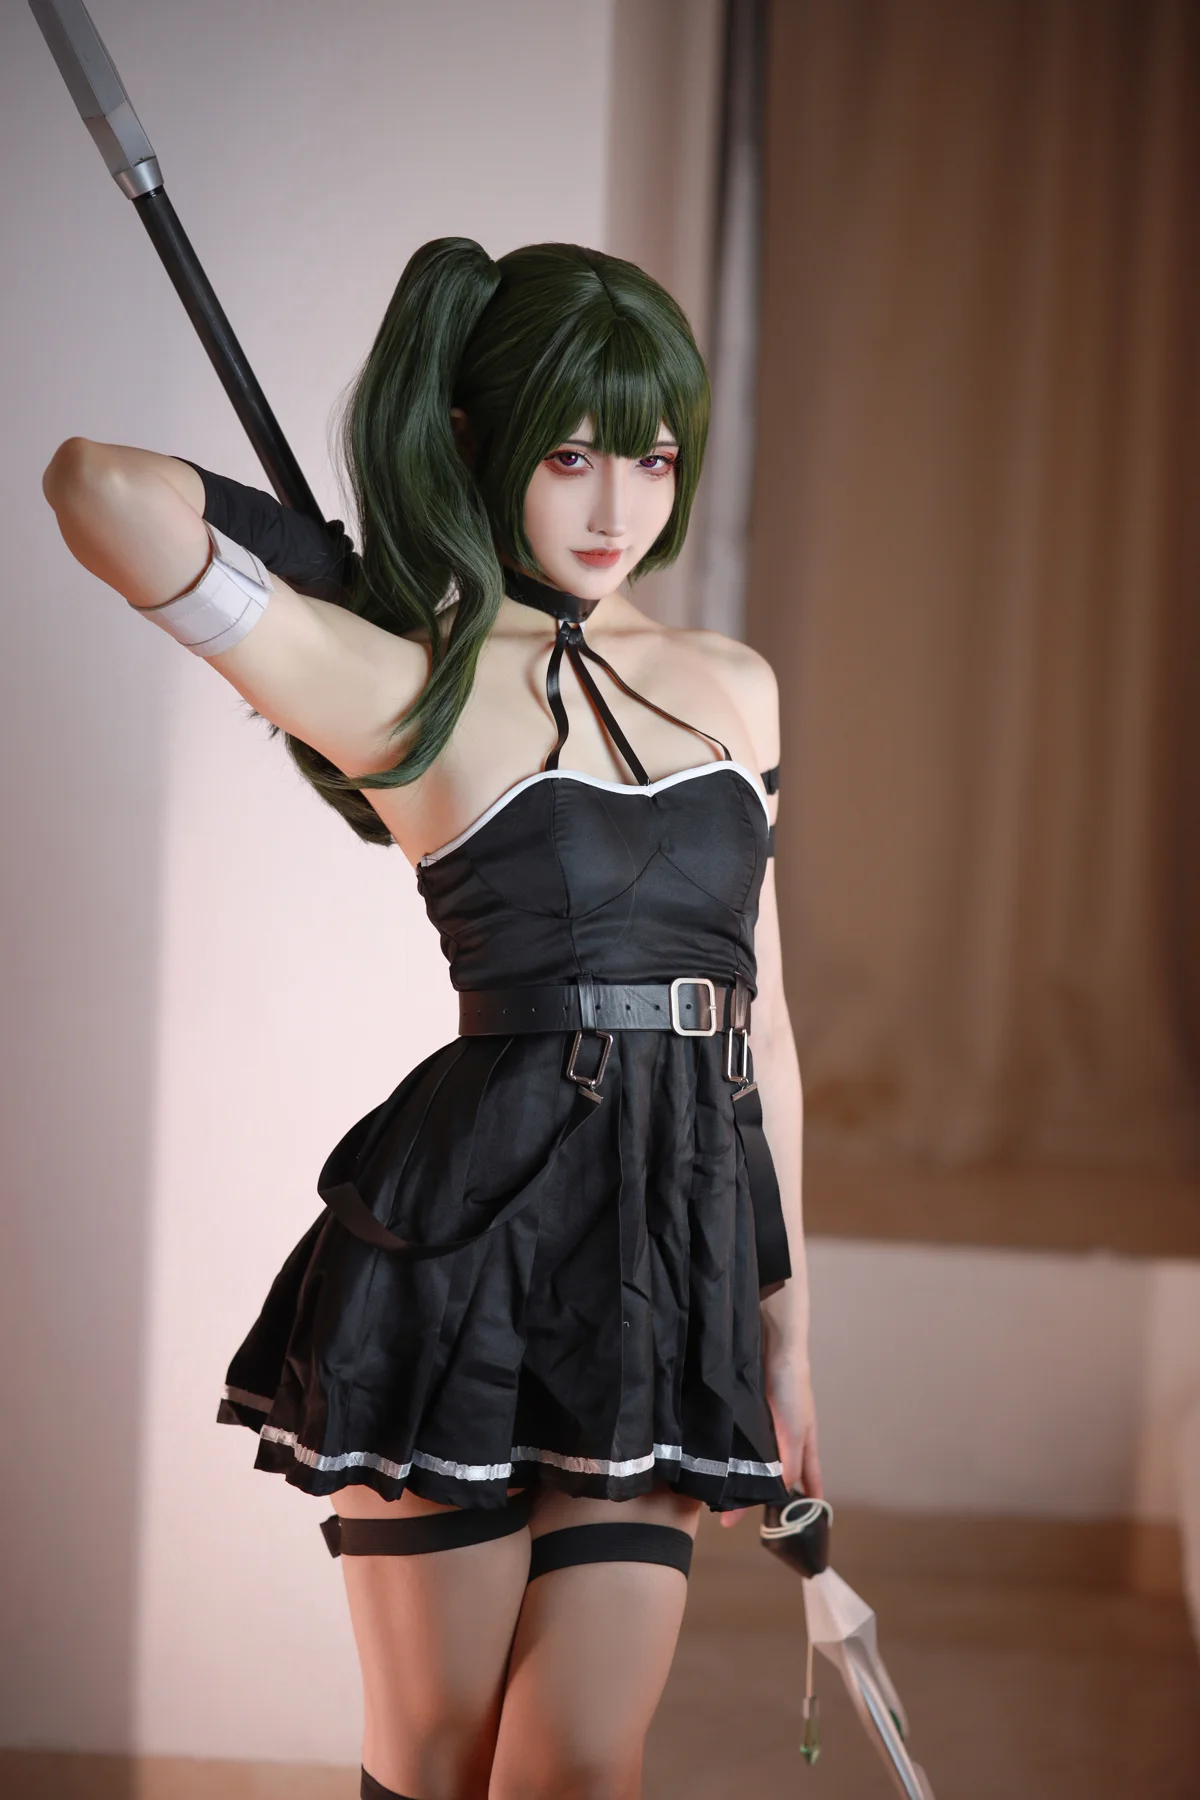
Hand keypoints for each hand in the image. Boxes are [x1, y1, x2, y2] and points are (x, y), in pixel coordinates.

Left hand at [720, 1331, 821, 1528]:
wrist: (773, 1347)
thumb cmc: (792, 1389)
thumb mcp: (795, 1432)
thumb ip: (790, 1463)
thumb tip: (783, 1493)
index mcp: (802, 1442)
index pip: (809, 1477)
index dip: (807, 1497)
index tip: (804, 1520)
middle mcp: (782, 1435)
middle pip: (774, 1471)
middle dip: (761, 1492)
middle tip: (735, 1515)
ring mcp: (761, 1423)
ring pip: (751, 1457)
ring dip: (739, 1475)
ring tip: (718, 1494)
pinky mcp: (742, 1411)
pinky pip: (735, 1439)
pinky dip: (727, 1453)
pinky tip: (711, 1462)